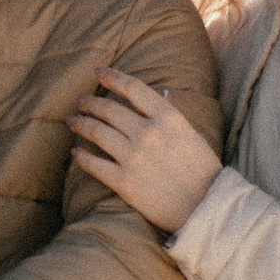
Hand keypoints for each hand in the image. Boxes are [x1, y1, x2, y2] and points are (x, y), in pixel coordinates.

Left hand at [67, 66, 221, 234]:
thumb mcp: (191, 135)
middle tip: (79, 101)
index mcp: (168, 119)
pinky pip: (93, 164)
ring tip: (73, 121)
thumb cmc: (202, 170)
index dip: (112, 77)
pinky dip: (81, 156)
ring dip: (80, 124)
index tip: (98, 71)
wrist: (206, 207)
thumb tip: (162, 94)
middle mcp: (148, 134)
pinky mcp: (124, 182)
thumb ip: (172, 114)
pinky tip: (75, 152)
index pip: (133, 88)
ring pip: (96, 132)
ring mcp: (134, 157)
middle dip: (90, 103)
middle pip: (109, 109)